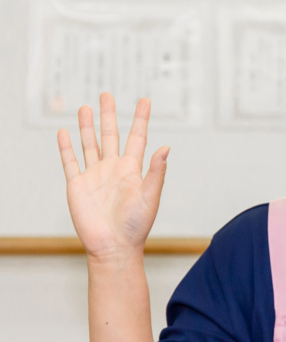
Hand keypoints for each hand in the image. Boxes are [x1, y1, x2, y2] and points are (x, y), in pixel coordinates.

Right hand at [57, 93, 168, 261]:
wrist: (113, 246)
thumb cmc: (136, 225)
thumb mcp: (150, 196)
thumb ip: (156, 171)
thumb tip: (166, 147)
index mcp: (132, 169)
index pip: (137, 137)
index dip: (140, 119)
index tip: (145, 100)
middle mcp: (113, 169)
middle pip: (110, 135)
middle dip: (109, 115)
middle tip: (106, 95)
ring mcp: (94, 176)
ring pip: (89, 144)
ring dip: (87, 126)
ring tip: (85, 107)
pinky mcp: (77, 185)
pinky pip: (70, 162)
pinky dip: (66, 147)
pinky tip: (64, 132)